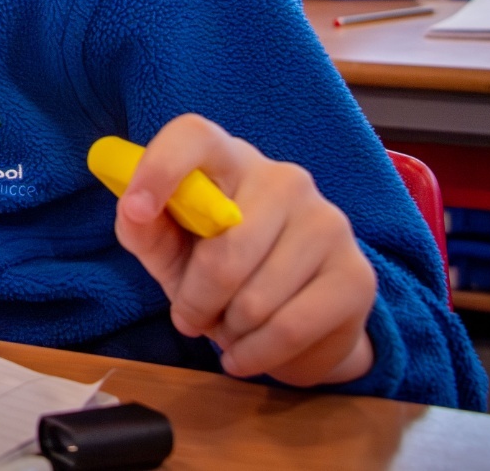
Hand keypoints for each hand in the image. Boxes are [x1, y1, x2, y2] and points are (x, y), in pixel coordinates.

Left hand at [114, 114, 376, 387]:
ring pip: (256, 297)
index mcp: (228, 159)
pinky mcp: (356, 274)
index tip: (137, 209)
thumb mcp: (171, 250)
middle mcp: (284, 178)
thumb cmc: (218, 269)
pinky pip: (289, 328)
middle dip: (195, 300)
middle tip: (190, 317)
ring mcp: (327, 221)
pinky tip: (246, 354)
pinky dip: (256, 354)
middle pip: (225, 249)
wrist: (298, 317)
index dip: (162, 168)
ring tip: (229, 326)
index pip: (194, 137)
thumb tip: (133, 210)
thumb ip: (145, 229)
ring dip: (228, 329)